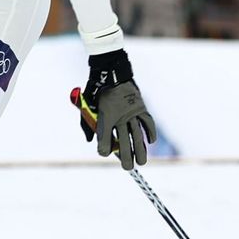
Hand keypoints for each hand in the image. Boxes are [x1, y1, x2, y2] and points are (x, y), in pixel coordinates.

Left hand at [78, 49, 155, 169]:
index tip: (103, 153)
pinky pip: (147, 121)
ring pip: (137, 134)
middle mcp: (119, 115)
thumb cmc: (97, 90)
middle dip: (125, 156)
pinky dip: (150, 131)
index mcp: (105, 115)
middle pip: (123, 141)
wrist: (111, 71)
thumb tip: (89, 140)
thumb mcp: (87, 105)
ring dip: (140, 149)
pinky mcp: (140, 106)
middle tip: (128, 167)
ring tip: (142, 162)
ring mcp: (132, 111)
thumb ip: (87, 124)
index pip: (105, 137)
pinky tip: (150, 142)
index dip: (104, 148)